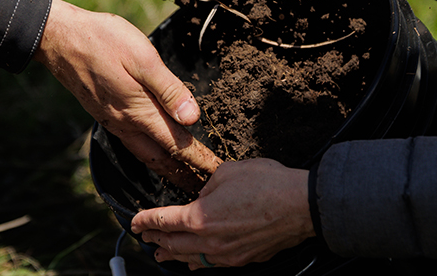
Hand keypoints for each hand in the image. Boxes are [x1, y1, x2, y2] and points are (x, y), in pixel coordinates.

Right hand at [33, 0, 222, 189]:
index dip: (199, 160)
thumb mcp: (142, 58)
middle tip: (204, 188)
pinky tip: (154, 151)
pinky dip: (149, 155)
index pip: (177, 145)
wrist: (59, 38)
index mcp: (139, 111)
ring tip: (184, 177)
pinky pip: (132, 143)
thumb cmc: (103, 40)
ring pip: (145, 154)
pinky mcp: (104, 114)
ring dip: (166, 168)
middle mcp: (125, 123)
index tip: (217, 173)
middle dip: (184, 174)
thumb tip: (192, 118)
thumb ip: (168, 89)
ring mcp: (112, 120)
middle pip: (161, 158)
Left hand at [131, 159, 312, 269]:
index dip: (146, 221)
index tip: (135, 221)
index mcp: (199, 217)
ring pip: (191, 259)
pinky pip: (212, 263)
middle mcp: (209, 241)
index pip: (164, 221)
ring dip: (173, 256)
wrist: (301, 205)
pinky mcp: (243, 259)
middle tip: (145, 238)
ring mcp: (226, 254)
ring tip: (162, 255)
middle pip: (173, 245)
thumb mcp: (229, 172)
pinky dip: (198, 262)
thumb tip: (205, 196)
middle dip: (155, 240)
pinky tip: (195, 262)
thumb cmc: (267, 184)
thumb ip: (208, 186)